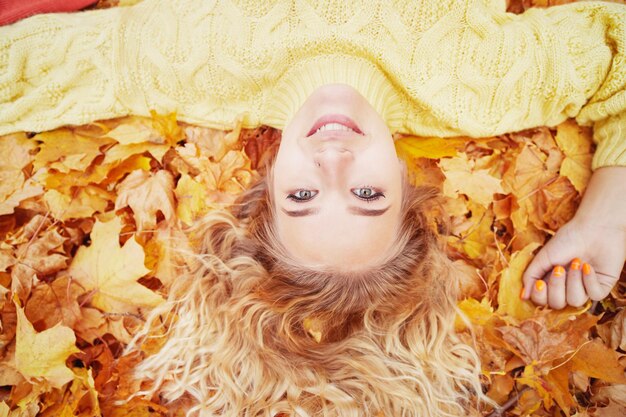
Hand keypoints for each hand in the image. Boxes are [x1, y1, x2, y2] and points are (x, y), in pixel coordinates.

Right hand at [521, 167, 625, 308]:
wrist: (594, 229)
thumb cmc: (567, 239)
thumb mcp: (543, 257)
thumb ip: (530, 276)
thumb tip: (522, 296)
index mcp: (550, 281)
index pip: (542, 301)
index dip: (540, 296)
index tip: (540, 283)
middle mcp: (566, 288)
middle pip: (557, 304)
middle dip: (557, 287)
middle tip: (560, 268)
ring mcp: (584, 289)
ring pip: (575, 301)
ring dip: (574, 281)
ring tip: (576, 262)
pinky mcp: (601, 288)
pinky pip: (594, 295)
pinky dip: (589, 280)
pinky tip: (588, 266)